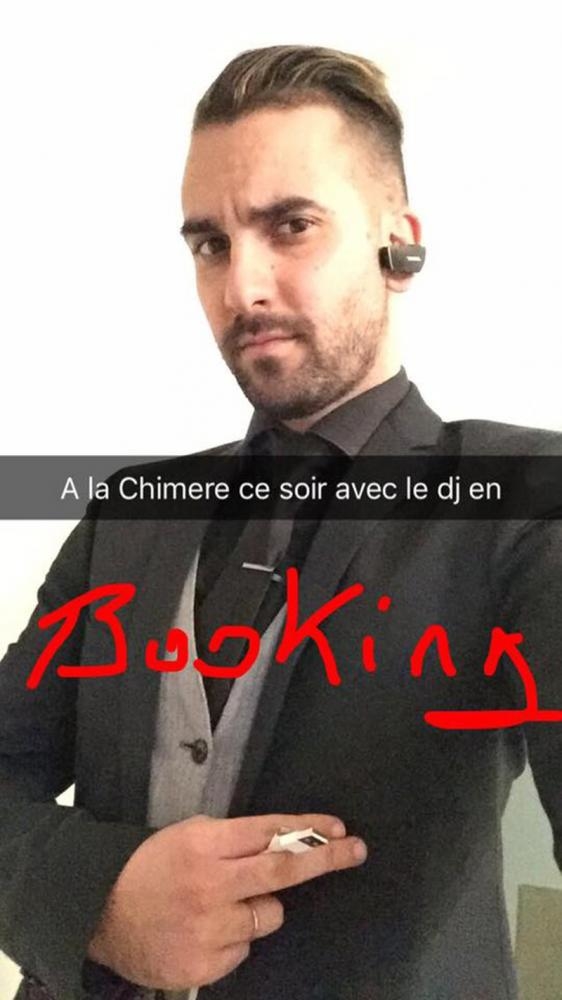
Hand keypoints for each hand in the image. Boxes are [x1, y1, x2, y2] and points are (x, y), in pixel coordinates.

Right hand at [86, 812, 366, 990]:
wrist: (100, 912)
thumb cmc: (149, 867)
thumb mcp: (189, 836)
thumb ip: (234, 840)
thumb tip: (285, 841)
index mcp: (204, 845)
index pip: (269, 832)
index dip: (307, 828)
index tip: (337, 828)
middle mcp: (210, 885)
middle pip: (282, 872)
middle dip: (324, 859)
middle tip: (354, 850)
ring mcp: (209, 929)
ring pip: (269, 915)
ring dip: (258, 908)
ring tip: (219, 905)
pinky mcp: (205, 964)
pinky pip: (245, 948)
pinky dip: (234, 939)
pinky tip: (204, 930)